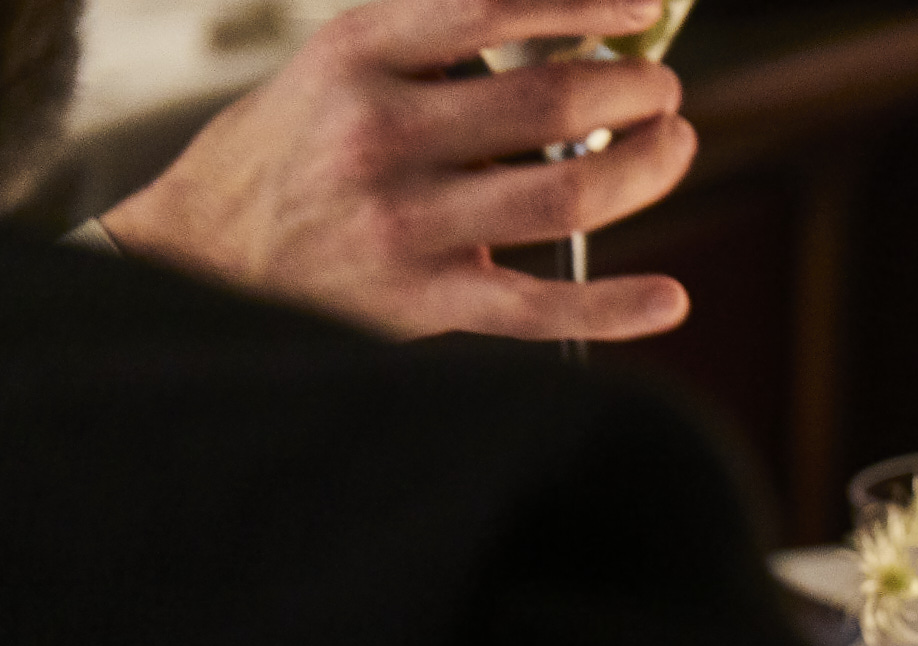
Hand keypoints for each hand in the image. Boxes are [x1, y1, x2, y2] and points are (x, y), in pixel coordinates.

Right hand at [100, 0, 695, 340]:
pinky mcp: (422, 299)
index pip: (495, 7)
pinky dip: (614, 308)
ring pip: (565, 192)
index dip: (586, 7)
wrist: (210, 250)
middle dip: (635, 92)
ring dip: (646, 166)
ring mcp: (405, 220)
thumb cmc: (303, 148)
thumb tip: (580, 39)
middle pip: (552, 101)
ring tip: (672, 146)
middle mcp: (382, 131)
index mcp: (363, 53)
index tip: (642, 12)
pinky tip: (670, 299)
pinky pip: (536, 307)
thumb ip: (444, 43)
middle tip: (663, 94)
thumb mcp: (350, 64)